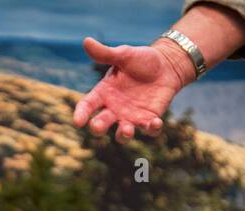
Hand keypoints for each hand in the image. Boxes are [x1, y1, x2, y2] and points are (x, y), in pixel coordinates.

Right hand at [73, 37, 194, 142]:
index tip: (78, 121)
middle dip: (98, 127)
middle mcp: (114, 108)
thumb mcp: (123, 54)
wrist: (166, 65)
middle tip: (97, 127)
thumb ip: (105, 53)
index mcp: (104, 93)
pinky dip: (152, 129)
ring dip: (123, 135)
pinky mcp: (149, 119)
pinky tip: (155, 122)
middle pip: (101, 123)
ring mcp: (131, 116)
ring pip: (123, 133)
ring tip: (126, 130)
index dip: (81, 114)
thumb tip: (86, 41)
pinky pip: (149, 130)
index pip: (88, 106)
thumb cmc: (141, 60)